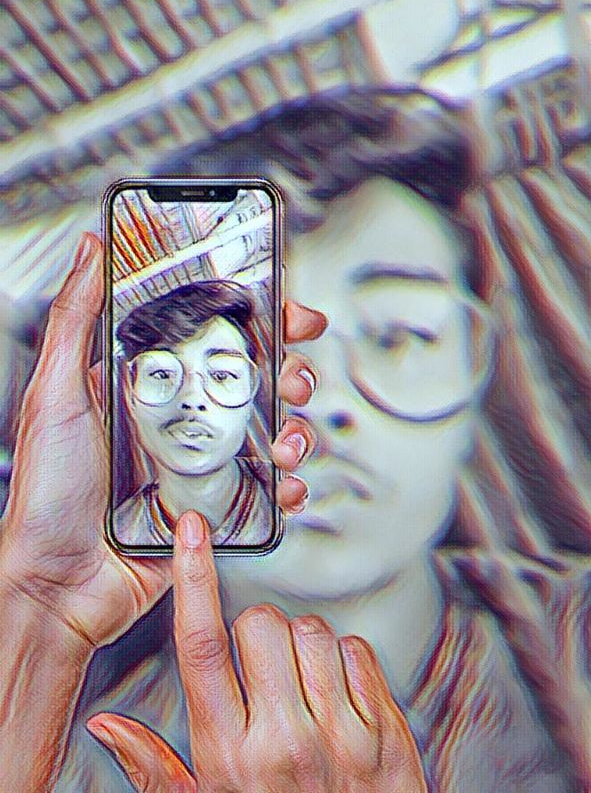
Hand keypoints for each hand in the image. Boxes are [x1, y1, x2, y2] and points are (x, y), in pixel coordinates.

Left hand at [0, 233, 324, 649]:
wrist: (57, 586)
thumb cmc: (46, 495)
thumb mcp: (55, 393)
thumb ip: (74, 320)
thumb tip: (88, 252)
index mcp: (145, 383)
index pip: (210, 337)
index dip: (256, 320)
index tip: (288, 311)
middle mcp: (178, 418)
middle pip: (253, 381)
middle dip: (290, 372)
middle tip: (295, 378)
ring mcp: (200, 462)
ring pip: (270, 431)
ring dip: (297, 428)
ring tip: (289, 441)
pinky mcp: (214, 506)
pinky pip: (267, 489)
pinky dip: (289, 485)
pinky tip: (286, 485)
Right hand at [87, 511, 427, 791]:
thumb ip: (154, 766)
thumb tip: (108, 727)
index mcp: (228, 756)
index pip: (201, 646)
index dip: (193, 578)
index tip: (191, 535)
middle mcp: (283, 742)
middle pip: (260, 624)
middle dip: (257, 630)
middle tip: (261, 670)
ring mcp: (340, 737)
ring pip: (312, 631)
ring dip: (302, 646)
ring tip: (300, 690)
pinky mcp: (384, 732)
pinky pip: (357, 651)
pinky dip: (344, 662)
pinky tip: (335, 698)